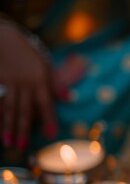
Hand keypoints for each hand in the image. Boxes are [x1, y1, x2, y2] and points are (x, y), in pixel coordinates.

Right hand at [0, 23, 57, 149]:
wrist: (3, 37)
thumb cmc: (28, 52)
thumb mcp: (45, 64)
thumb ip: (55, 82)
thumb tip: (68, 98)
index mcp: (40, 80)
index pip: (46, 103)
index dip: (49, 119)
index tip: (52, 134)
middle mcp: (25, 83)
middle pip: (25, 110)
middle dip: (23, 129)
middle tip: (22, 146)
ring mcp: (9, 83)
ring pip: (9, 108)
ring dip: (8, 127)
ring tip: (8, 142)